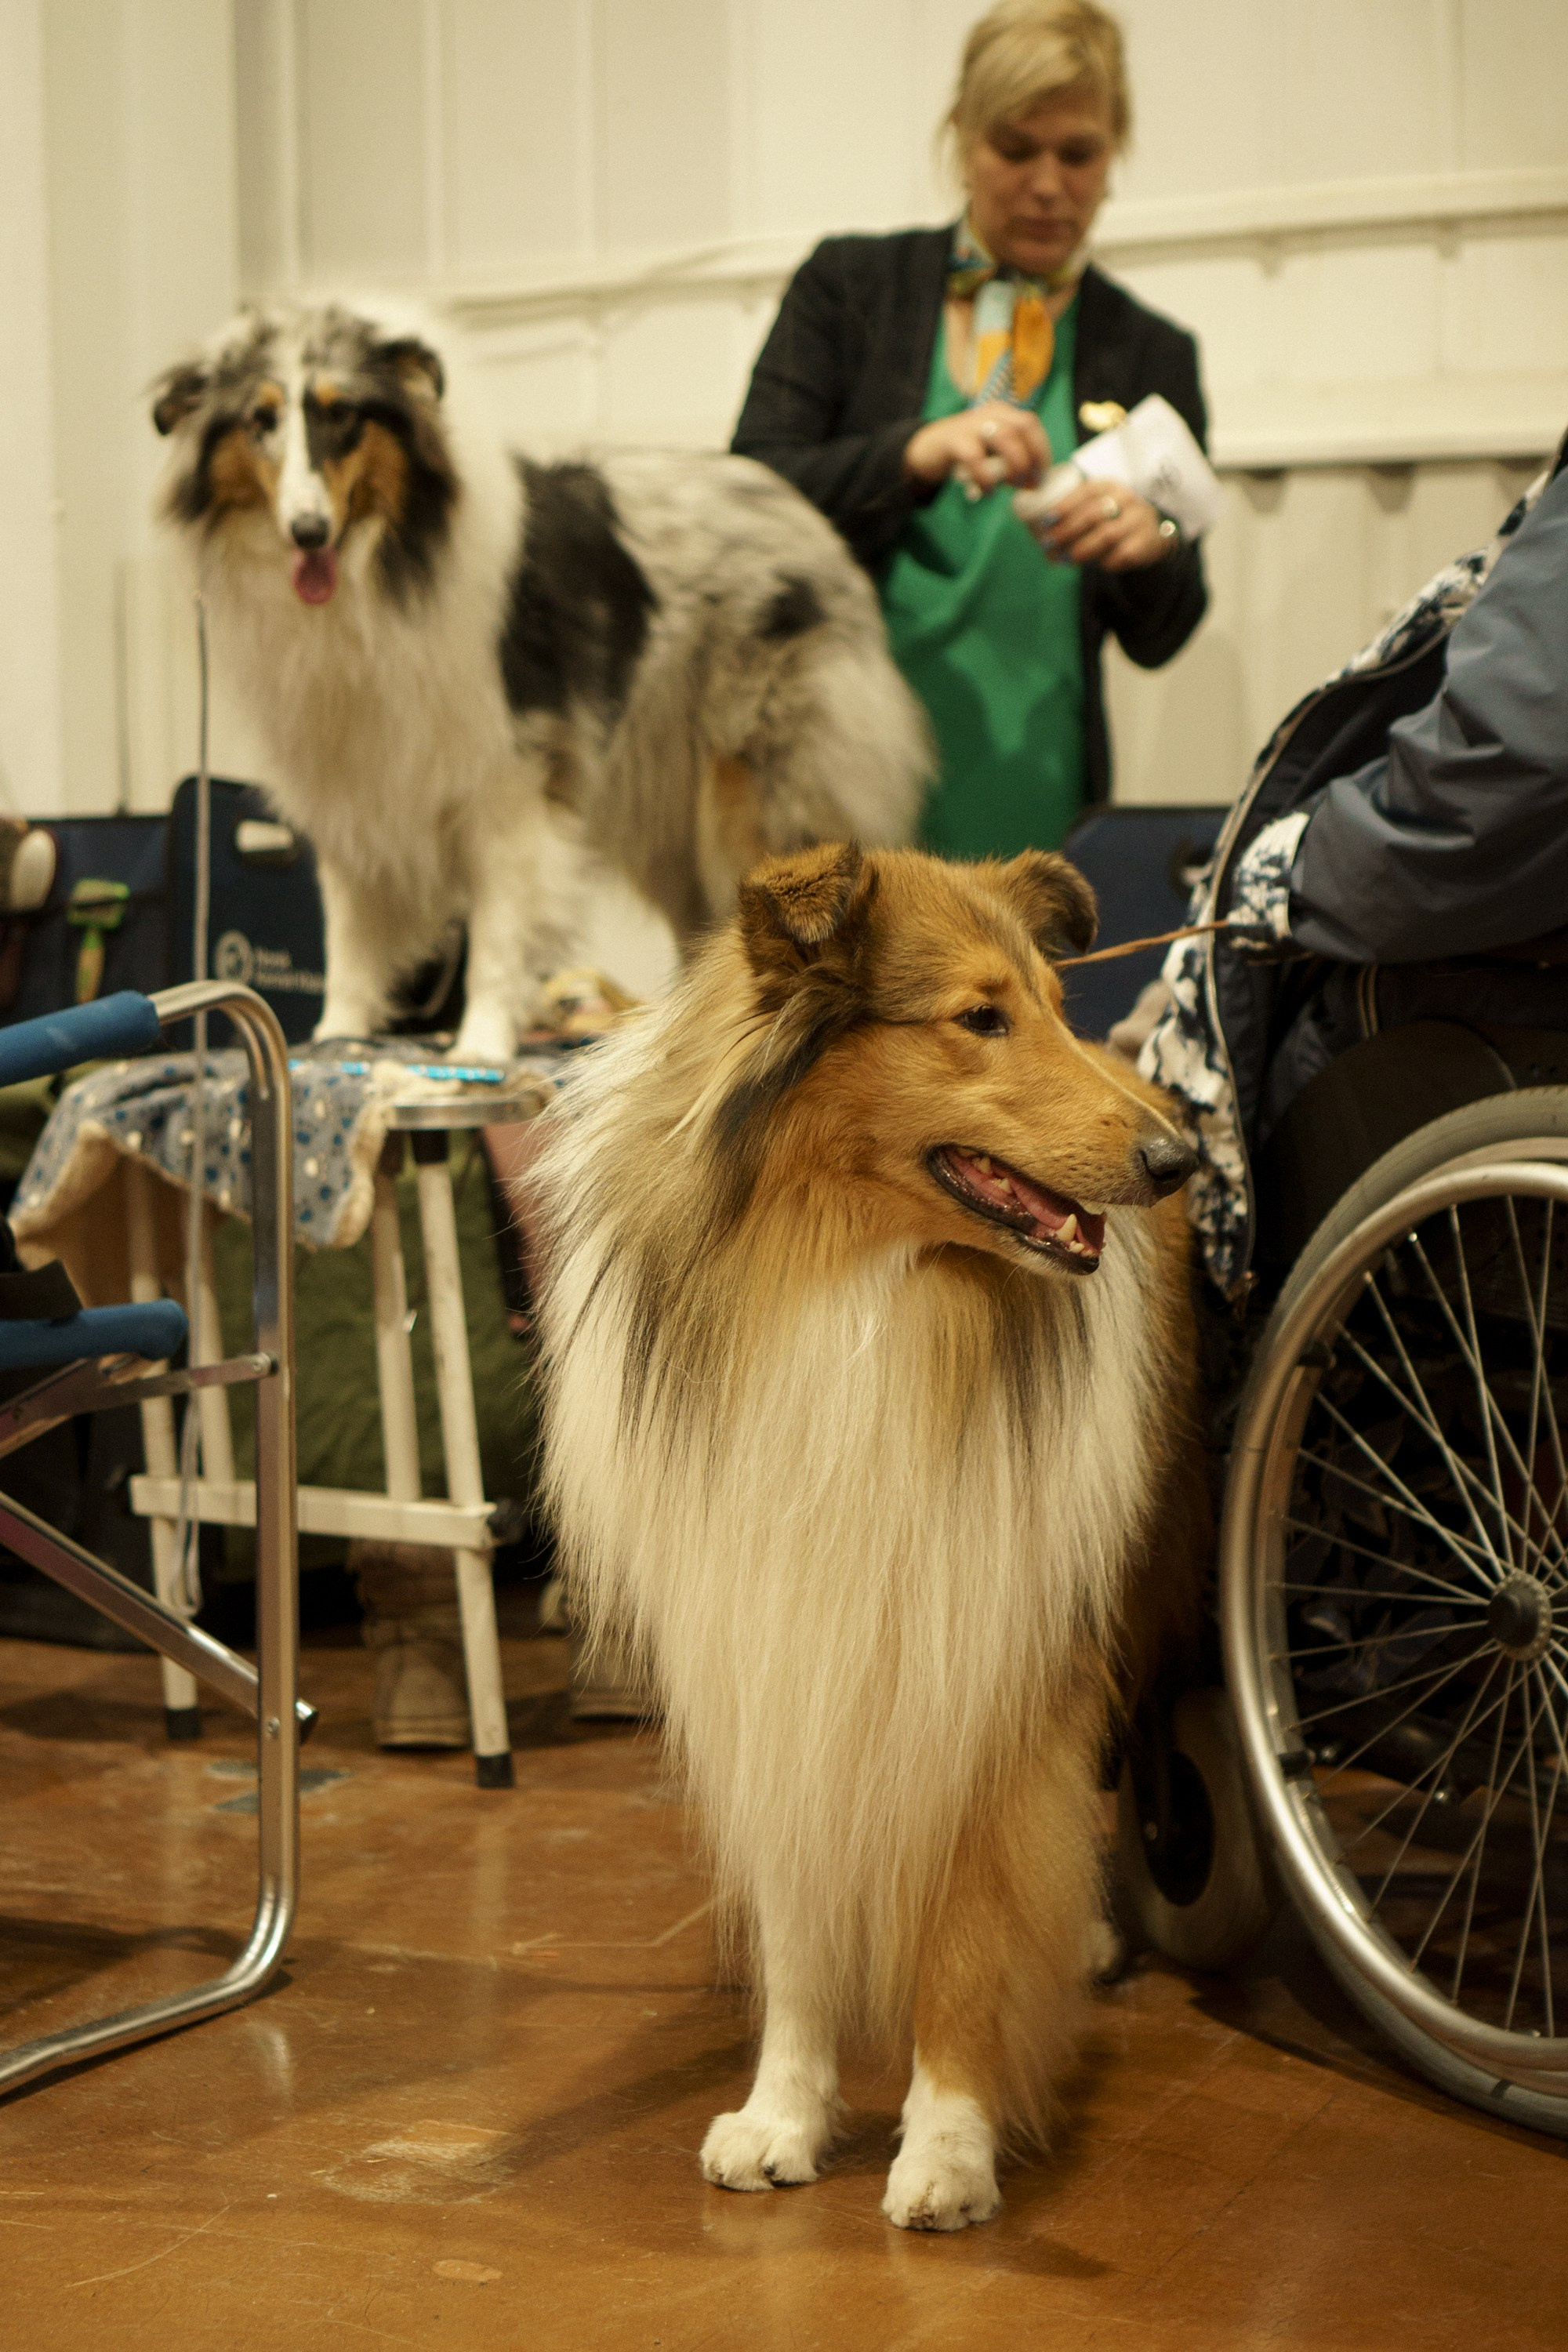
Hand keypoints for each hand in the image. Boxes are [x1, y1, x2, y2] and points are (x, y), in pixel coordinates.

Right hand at [904, 402, 1049, 498]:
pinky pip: (975, 457)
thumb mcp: (992, 454)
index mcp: (1002, 413)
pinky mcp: (954, 440)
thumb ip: (1012, 461)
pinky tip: (988, 490)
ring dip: (1015, 465)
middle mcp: (990, 413)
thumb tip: (1035, 482)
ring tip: (1012, 486)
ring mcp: (971, 424)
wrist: (927, 450)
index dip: (1041, 450)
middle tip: (1029, 484)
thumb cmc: (967, 455)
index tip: (1041, 477)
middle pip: (1023, 427)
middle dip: (1032, 458)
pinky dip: (986, 476)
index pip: (1031, 424)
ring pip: (1005, 437)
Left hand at [1039, 480, 1173, 570]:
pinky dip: (1106, 562)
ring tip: (1066, 558)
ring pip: (1107, 536)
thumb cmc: (1112, 520)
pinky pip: (1122, 554)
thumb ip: (1074, 510)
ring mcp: (1139, 519)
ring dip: (1082, 549)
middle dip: (1067, 531)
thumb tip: (1036, 526)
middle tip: (1049, 545)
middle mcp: (1127, 498)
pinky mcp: (1147, 542)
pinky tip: (1097, 565)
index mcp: (1110, 485)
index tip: (1045, 521)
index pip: (1086, 492)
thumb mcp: (1097, 505)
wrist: (1151, 534)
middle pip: (1093, 514)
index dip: (1064, 506)